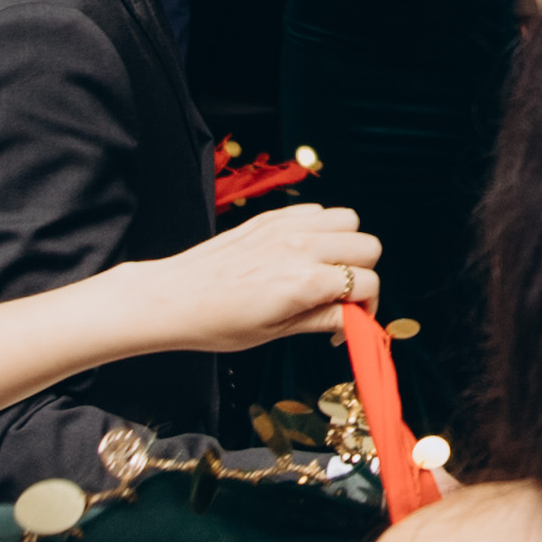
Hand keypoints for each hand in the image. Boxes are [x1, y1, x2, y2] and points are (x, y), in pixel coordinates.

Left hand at [158, 201, 382, 350]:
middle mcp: (301, 247)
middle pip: (367, 245)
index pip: (367, 283)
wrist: (173, 297)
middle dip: (364, 273)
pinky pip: (316, 210)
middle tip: (342, 296)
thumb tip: (355, 320)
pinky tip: (304, 254)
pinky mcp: (270, 218)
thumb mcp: (276, 331)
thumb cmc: (217, 321)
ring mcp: (286, 227)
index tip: (352, 322)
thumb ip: (323, 319)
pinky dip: (321, 228)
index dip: (367, 309)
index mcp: (305, 282)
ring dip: (346, 245)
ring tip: (327, 270)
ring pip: (347, 220)